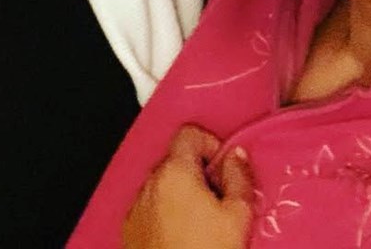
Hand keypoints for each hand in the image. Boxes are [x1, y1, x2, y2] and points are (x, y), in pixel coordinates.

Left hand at [122, 125, 253, 248]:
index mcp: (175, 172)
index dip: (212, 145)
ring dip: (183, 193)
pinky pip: (151, 207)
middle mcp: (150, 184)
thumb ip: (239, 177)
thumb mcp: (237, 216)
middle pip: (177, 160)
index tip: (224, 168)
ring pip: (164, 185)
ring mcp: (137, 207)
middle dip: (200, 173)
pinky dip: (167, 212)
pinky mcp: (131, 229)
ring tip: (203, 223)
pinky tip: (184, 237)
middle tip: (220, 199)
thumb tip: (236, 156)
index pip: (190, 133)